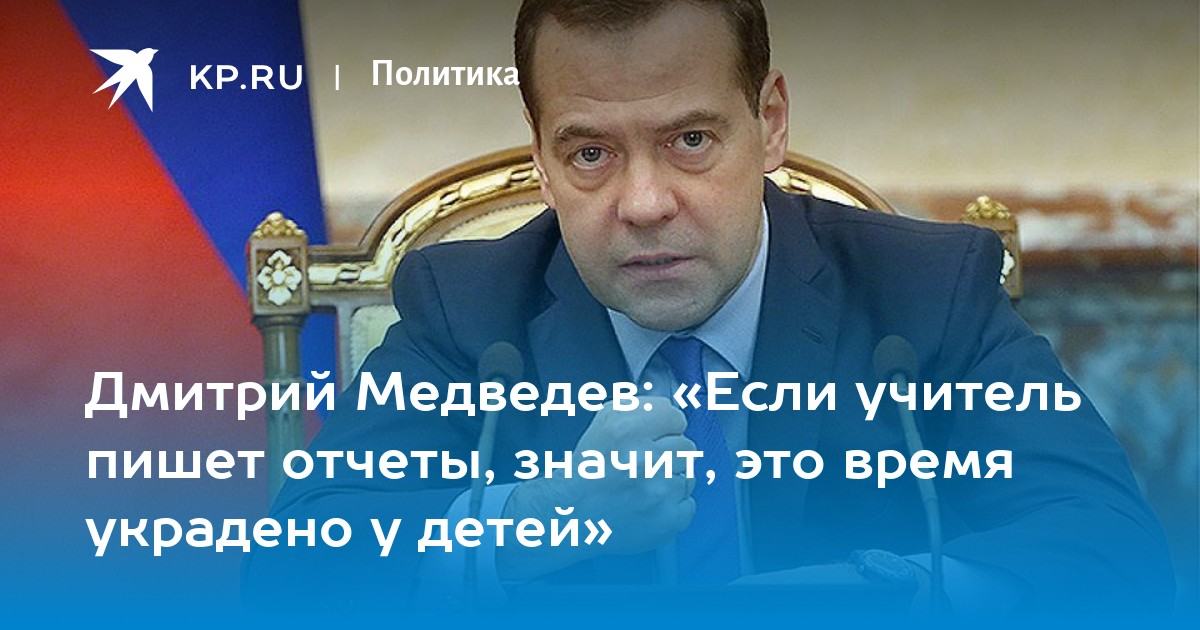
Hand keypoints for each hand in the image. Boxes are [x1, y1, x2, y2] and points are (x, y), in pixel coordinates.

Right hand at [498, 397, 695, 580]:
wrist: (570, 514)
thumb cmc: (588, 470)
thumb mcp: (604, 423)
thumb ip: (640, 407)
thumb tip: (672, 409)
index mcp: (625, 431)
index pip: (675, 416)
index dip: (665, 427)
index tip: (655, 438)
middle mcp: (643, 460)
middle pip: (687, 446)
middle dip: (668, 456)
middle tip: (645, 467)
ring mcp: (658, 493)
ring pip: (688, 476)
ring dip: (670, 481)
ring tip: (644, 488)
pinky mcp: (668, 520)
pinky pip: (689, 505)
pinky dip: (672, 508)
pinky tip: (649, 507)